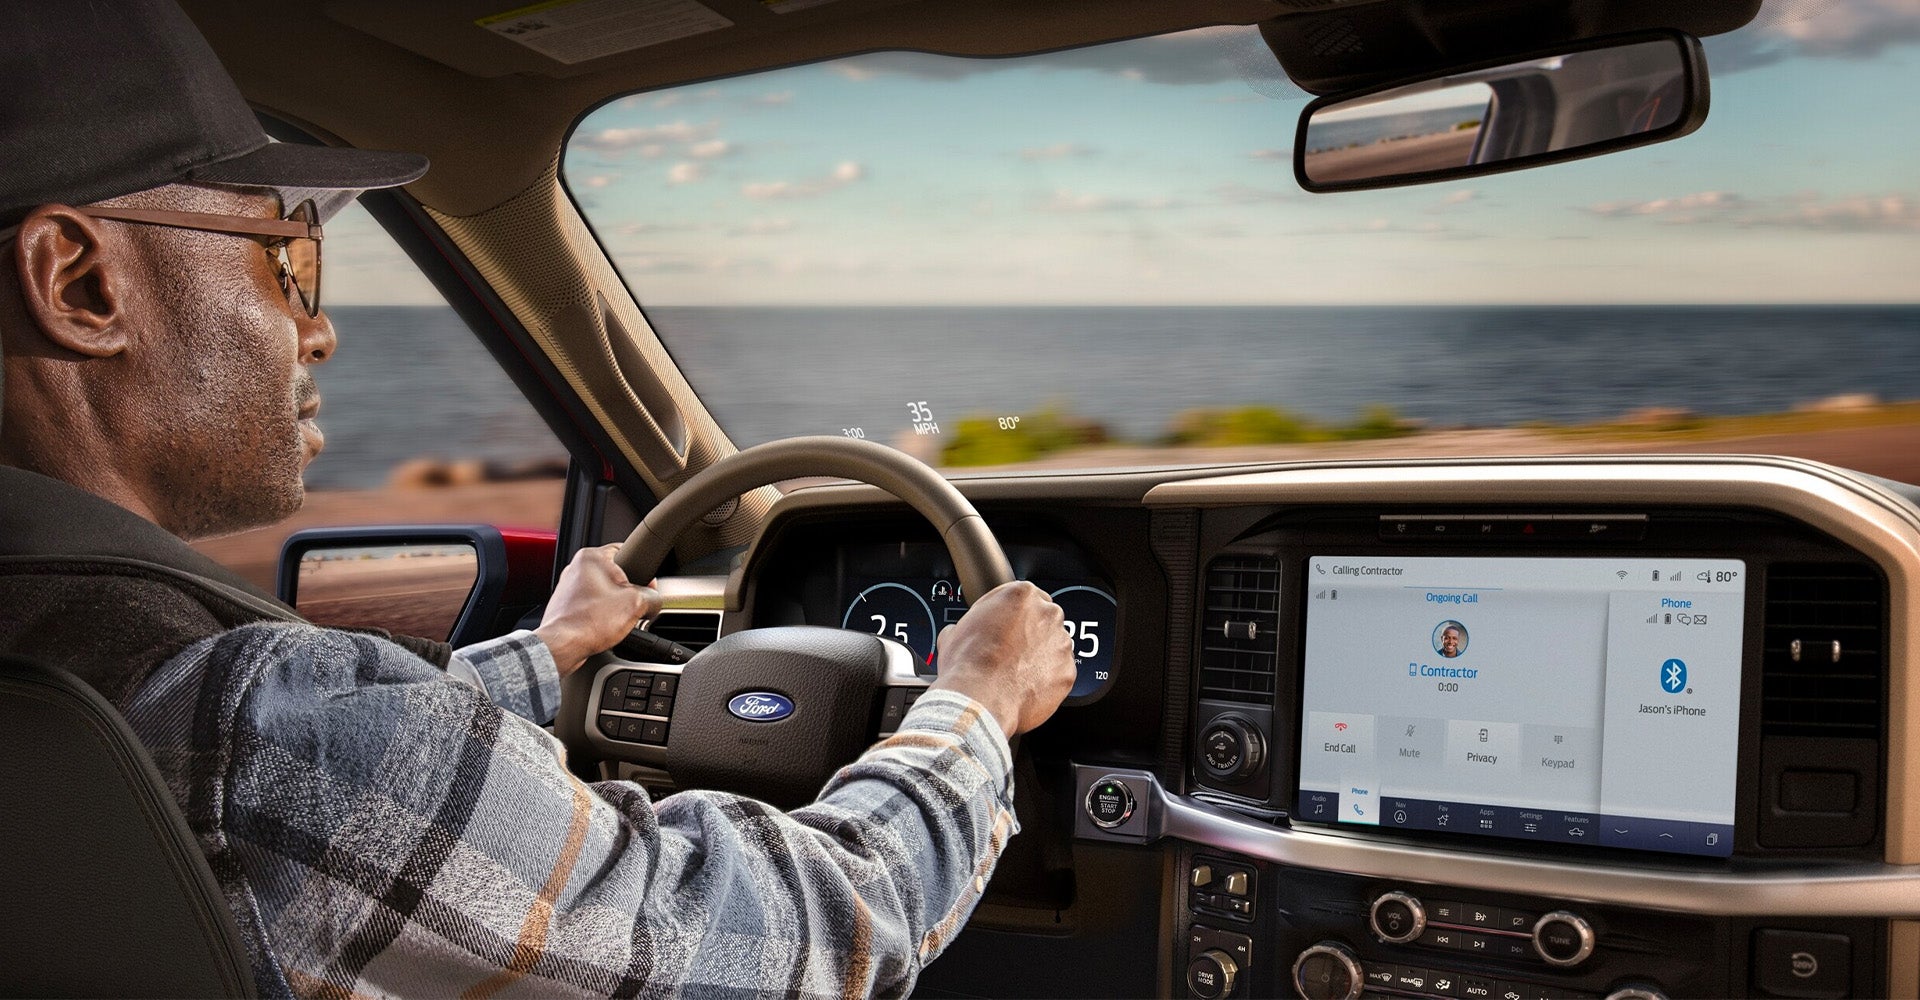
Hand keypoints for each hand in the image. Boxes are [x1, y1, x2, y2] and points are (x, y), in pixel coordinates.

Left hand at [536, 544, 659, 676]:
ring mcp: (569, 586)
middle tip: (632, 607)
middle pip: (617, 575)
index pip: (628, 551)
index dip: (644, 571)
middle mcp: (577, 567)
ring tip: (616, 619)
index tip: (647, 587)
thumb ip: (653, 597)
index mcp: (592, 557)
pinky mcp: (567, 604)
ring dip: (615, 606)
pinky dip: (601, 615)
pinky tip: (604, 626)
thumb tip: (654, 601)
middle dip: (629, 593)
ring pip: (605, 592)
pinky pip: (592, 605)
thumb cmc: (588, 622)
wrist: (561, 646)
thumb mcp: (636, 605)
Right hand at [928, 581, 1075, 736]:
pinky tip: (1026, 686)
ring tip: (1016, 672)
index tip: (1007, 625)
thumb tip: (959, 632)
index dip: (1014, 614)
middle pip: (1044, 618)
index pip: (1026, 596)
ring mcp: (1061, 643)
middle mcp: (1046, 614)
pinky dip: (1047, 679)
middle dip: (1030, 633)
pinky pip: (1059, 672)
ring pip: (1054, 645)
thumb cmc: (968, 666)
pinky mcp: (1067, 671)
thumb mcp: (954, 633)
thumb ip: (969, 624)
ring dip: (1040, 655)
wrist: (979, 700)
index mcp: (1021, 595)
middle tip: (1010, 650)